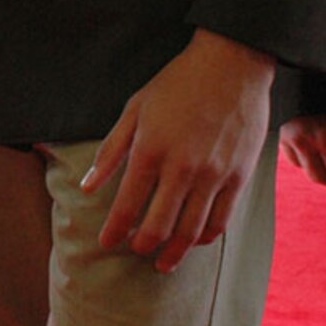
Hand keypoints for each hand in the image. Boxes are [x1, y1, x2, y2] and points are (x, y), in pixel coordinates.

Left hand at [81, 29, 275, 272]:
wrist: (232, 64)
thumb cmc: (178, 83)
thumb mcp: (136, 108)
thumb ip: (111, 150)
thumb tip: (88, 187)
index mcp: (150, 150)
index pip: (126, 205)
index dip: (114, 231)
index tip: (106, 244)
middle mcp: (181, 168)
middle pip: (158, 226)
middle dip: (142, 246)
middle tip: (135, 252)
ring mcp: (213, 175)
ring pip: (191, 231)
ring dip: (174, 252)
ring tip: (163, 262)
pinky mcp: (238, 176)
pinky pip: (220, 220)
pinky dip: (205, 237)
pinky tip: (195, 241)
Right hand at [279, 111, 325, 189]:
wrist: (302, 62)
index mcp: (325, 134)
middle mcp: (304, 139)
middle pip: (320, 177)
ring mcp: (288, 135)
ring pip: (303, 168)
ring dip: (319, 172)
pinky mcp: (279, 129)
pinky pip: (289, 154)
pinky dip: (302, 159)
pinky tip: (312, 154)